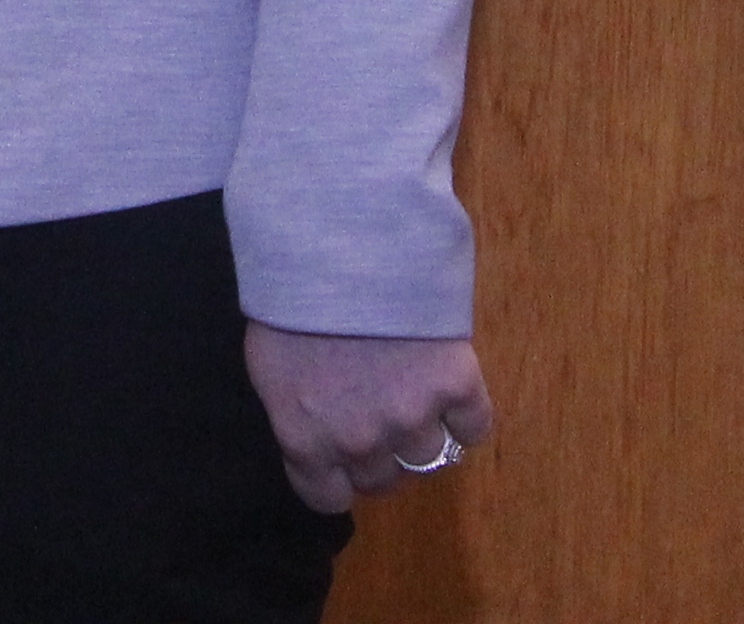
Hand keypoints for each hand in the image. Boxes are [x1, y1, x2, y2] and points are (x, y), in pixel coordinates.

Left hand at [244, 324, 493, 510]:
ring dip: (422, 433)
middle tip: (375, 411)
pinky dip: (465, 413)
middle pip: (383, 480)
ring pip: (431, 458)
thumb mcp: (269, 362)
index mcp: (306, 438)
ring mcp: (413, 418)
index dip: (334, 477)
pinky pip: (474, 428)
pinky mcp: (458, 389)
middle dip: (380, 454)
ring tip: (409, 389)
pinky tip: (447, 383)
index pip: (326, 498)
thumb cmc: (289, 299)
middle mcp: (361, 442)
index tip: (338, 456)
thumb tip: (316, 438)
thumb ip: (295, 413)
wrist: (338, 247)